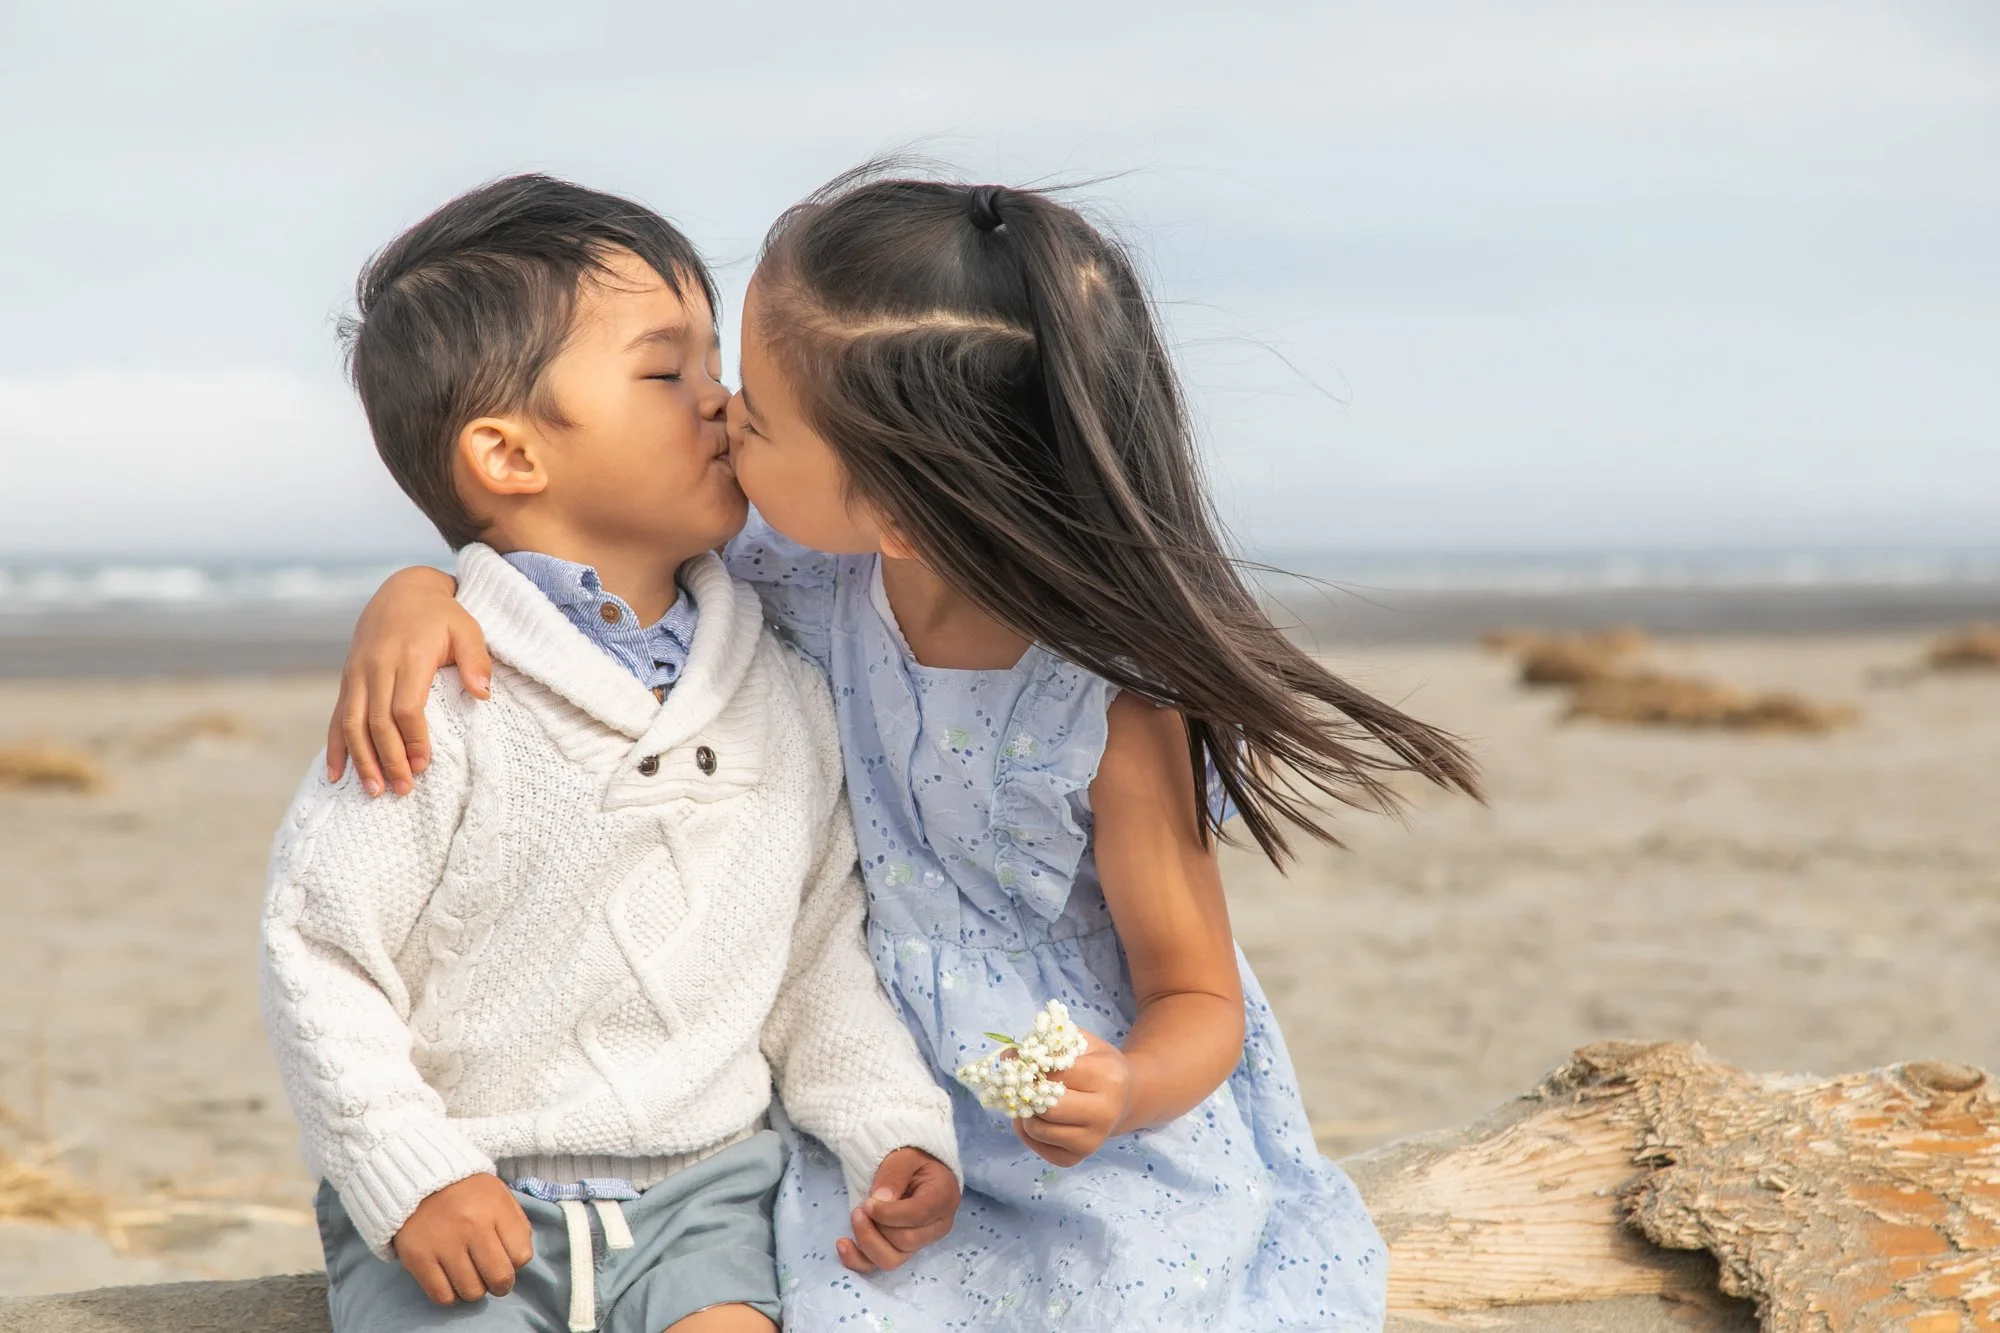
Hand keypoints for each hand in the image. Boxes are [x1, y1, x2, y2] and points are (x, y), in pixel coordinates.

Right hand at [326, 566, 486, 796]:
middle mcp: (376, 667)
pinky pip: (337, 717)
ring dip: (362, 760)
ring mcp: (357, 674)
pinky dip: (335, 747)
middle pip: (377, 722)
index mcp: (408, 656)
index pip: (406, 708)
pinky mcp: (348, 679)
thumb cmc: (442, 616)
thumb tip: (483, 695)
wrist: (402, 591)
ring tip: (374, 791)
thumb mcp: (467, 628)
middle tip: (403, 790)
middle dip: (389, 759)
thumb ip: (476, 660)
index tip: (424, 766)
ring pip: (352, 723)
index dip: (413, 740)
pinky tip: (336, 774)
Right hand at [391, 1174, 532, 1304]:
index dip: (516, 1263)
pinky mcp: (418, 1258)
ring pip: (472, 1292)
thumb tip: (520, 1260)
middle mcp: (471, 1226)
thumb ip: (516, 1224)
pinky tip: (450, 1281)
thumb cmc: (467, 1193)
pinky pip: (443, 1296)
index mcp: (495, 1208)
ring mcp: (443, 1243)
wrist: (420, 1181)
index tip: (506, 1259)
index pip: (521, 1256)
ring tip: (469, 1276)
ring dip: (474, 1290)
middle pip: (499, 1278)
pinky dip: (450, 1296)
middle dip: (500, 1285)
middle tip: (491, 1279)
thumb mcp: (499, 1196)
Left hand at [836, 1147, 959, 1273]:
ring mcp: (918, 1243)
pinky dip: (857, 1260)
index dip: (888, 1213)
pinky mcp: (900, 1250)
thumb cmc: (914, 1159)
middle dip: (877, 1226)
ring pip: (892, 1259)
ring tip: (855, 1216)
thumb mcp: (906, 1154)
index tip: (868, 1202)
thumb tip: (879, 1200)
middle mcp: (935, 1227)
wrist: (917, 1168)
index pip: (917, 1216)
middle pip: (905, 1241)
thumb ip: (894, 1173)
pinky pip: (877, 1265)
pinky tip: (842, 1244)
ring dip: (867, 1241)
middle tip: (862, 1205)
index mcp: (943, 1199)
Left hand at [1014, 1029, 1132, 1167]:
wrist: (1124, 1099)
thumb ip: (1047, 1044)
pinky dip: (1026, 1129)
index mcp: (1108, 1078)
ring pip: (1036, 1129)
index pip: (1056, 1074)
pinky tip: (1037, 1115)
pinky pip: (1034, 1144)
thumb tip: (1008, 1056)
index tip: (1022, 1060)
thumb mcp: (1081, 1044)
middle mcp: (1104, 1114)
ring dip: (1025, 1112)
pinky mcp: (1074, 1159)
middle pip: (1047, 1108)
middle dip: (1028, 1094)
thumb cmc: (1098, 1065)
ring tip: (1032, 1098)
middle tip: (1023, 1082)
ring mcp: (1091, 1142)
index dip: (1032, 1067)